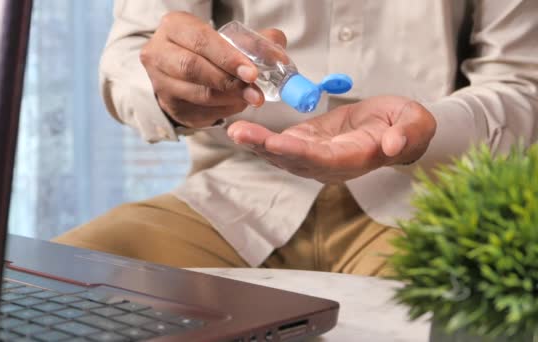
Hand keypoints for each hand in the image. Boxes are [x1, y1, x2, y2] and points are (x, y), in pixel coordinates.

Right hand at [140, 11, 286, 127]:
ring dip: (229, 99)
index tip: (252, 73)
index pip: (201, 41)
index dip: (228, 58)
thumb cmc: (210, 50)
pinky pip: (199, 112)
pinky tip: (236, 105)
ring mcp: (160, 82)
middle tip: (256, 94)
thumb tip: (279, 57)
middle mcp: (159, 53)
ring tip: (250, 99)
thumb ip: (257, 42)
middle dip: (230, 83)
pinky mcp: (169, 106)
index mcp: (175, 27)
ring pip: (197, 94)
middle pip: (194, 69)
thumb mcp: (230, 38)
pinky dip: (223, 111)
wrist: (183, 69)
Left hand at [227, 96, 436, 183]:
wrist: (393, 130)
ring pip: (282, 155)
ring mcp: (316, 157)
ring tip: (234, 130)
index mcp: (355, 158)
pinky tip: (242, 130)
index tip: (276, 143)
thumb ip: (408, 133)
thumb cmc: (405, 126)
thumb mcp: (416, 123)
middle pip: (294, 159)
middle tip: (239, 133)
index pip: (323, 158)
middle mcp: (330, 164)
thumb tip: (394, 145)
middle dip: (266, 147)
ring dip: (257, 144)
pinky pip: (281, 145)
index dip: (299, 152)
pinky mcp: (306, 144)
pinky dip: (261, 139)